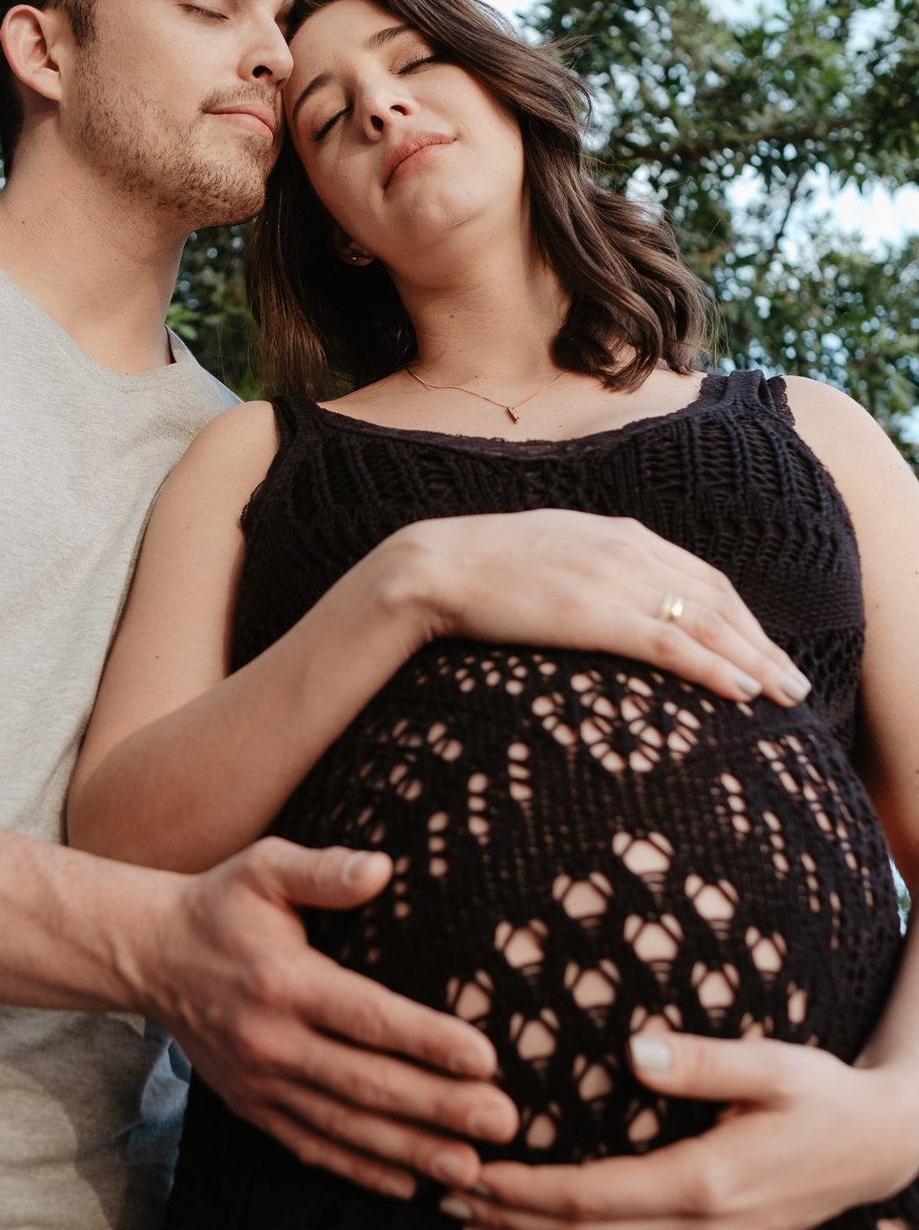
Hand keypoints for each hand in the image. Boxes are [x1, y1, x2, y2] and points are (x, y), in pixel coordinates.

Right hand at [137, 836, 519, 1197]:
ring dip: (410, 1152)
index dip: (427, 1040)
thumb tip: (380, 869)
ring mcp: (260, 1082)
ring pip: (345, 1127)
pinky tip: (408, 1185)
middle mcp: (271, 1040)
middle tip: (503, 1123)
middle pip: (366, 1083)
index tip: (485, 1058)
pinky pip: (311, 1147)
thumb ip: (323, 870)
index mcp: (284, 981)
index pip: (367, 1017)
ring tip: (470, 1169)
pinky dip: (360, 1170)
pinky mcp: (252, 1106)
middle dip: (439, 1107)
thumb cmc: (221, 905)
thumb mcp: (265, 868)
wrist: (149, 956)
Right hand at [395, 509, 810, 708]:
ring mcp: (613, 580)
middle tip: (796, 683)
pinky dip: (714, 667)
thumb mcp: (551, 555)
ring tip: (786, 695)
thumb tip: (611, 601)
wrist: (432, 567)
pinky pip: (670, 643)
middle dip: (763, 644)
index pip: (703, 577)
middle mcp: (628, 549)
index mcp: (620, 533)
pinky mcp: (594, 614)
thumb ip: (591, 569)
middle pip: (718, 601)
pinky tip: (742, 691)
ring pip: (706, 623)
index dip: (742, 619)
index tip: (764, 651)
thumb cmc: (481, 570)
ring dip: (755, 661)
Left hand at [438, 1029, 918, 1229]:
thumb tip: (636, 1049)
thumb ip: (704, 1061)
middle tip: (441, 1197)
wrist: (878, 1147)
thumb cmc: (820, 1093)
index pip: (590, 1194)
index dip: (524, 1189)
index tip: (470, 1169)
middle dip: (507, 1219)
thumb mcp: (772, 1063)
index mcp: (706, 1181)